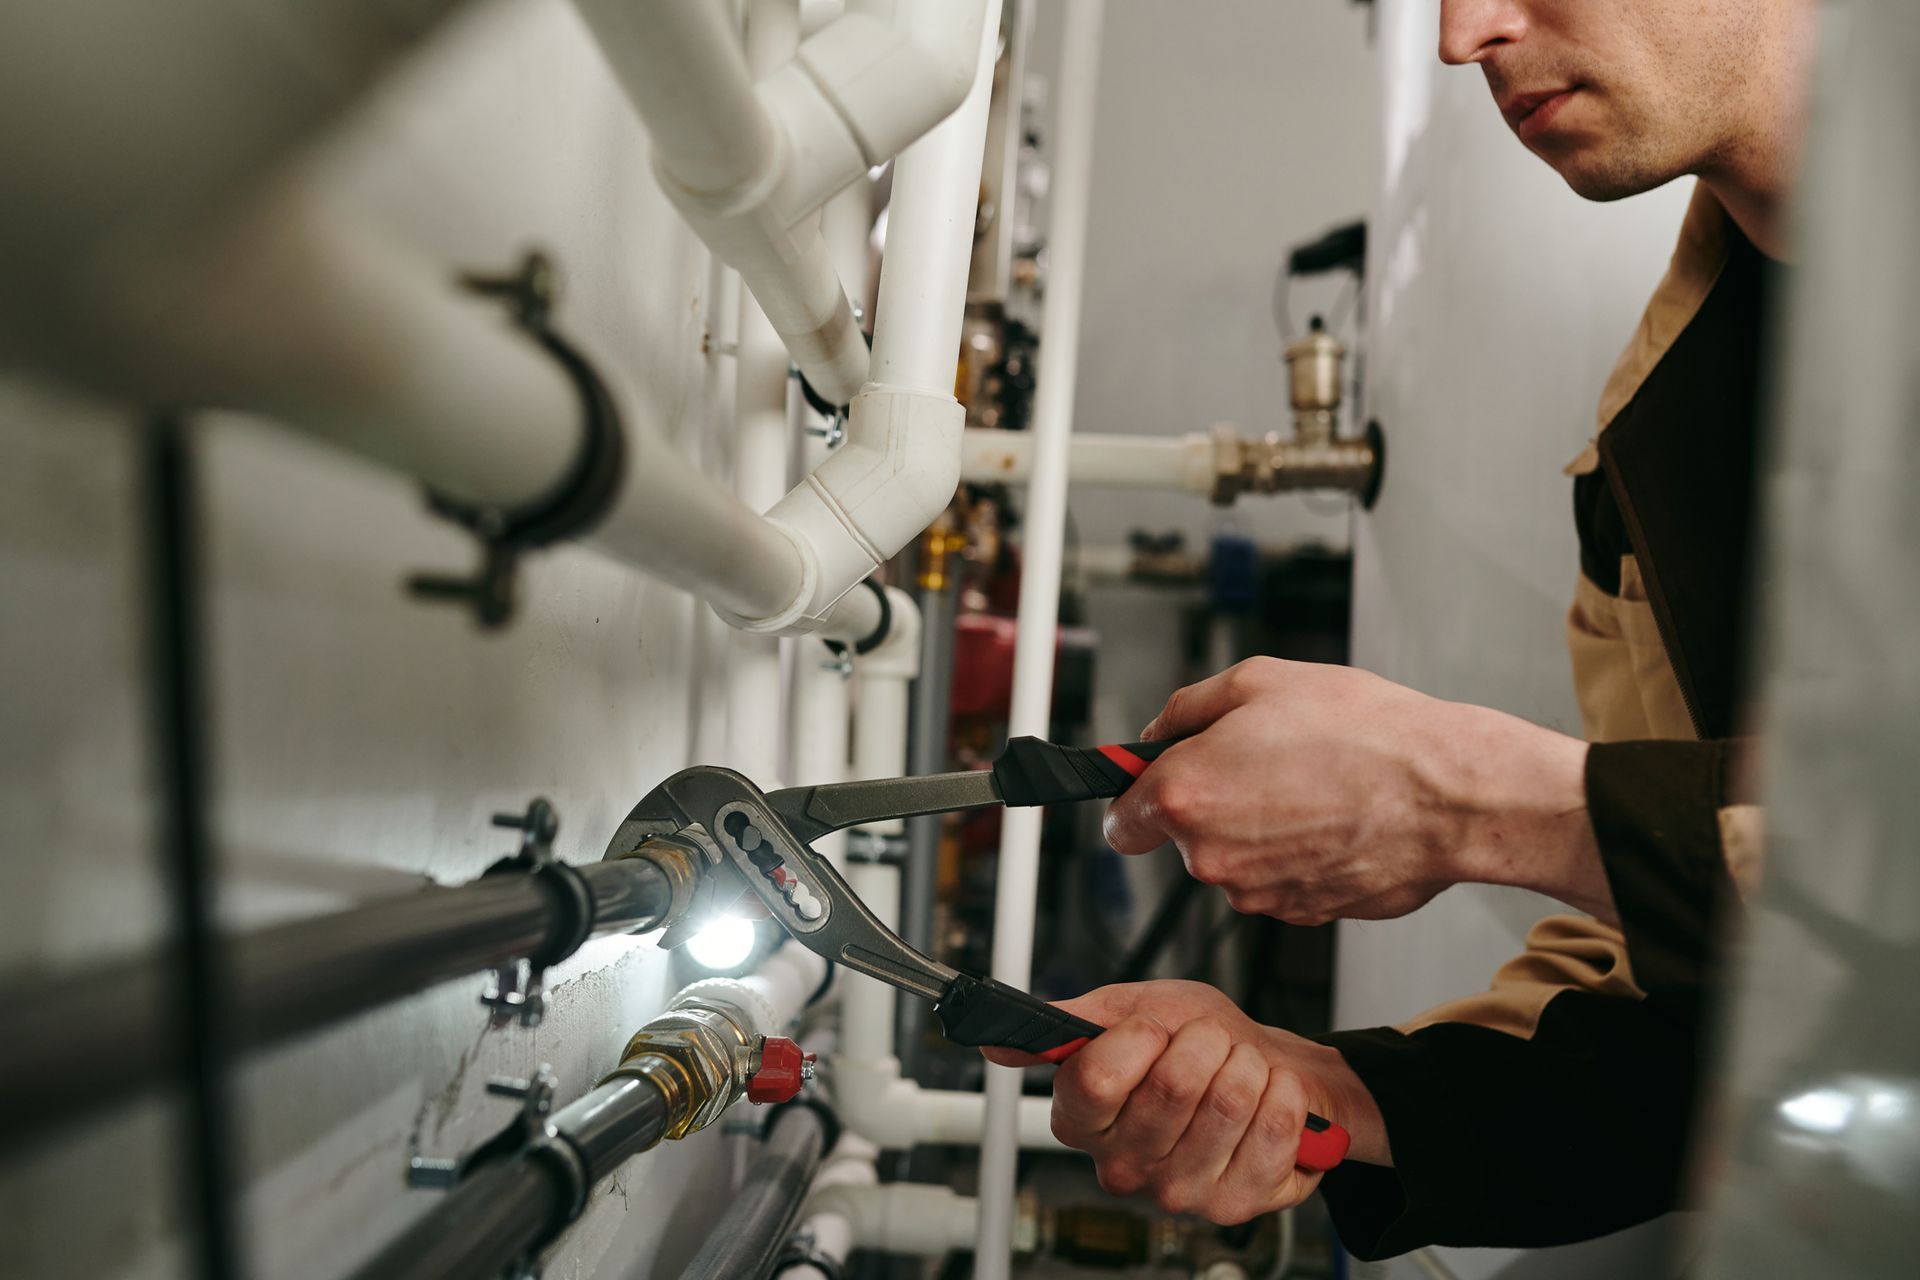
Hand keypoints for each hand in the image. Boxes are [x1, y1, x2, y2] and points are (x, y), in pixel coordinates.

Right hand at [983, 981, 1386, 1222]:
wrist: (1264, 1068)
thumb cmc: (1195, 1042)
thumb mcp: (1130, 1011)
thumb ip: (1069, 1025)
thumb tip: (998, 1040)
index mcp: (1082, 1119)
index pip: (1094, 1081)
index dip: (1136, 1040)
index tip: (1153, 1027)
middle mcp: (1122, 1165)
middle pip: (1171, 1086)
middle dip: (1204, 1042)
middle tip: (1206, 1044)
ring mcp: (1178, 1191)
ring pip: (1227, 1100)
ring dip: (1245, 1064)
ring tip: (1238, 1068)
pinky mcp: (1234, 1204)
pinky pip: (1271, 1125)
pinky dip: (1280, 1093)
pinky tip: (1265, 1097)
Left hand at [1104, 658, 1614, 923]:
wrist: (1446, 794)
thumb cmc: (1365, 734)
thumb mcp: (1259, 681)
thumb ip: (1187, 709)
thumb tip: (1159, 732)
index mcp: (1187, 794)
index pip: (1121, 822)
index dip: (1139, 797)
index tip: (1158, 783)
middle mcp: (1212, 856)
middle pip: (1185, 838)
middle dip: (1213, 804)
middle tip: (1267, 762)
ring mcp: (1257, 893)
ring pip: (1236, 861)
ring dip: (1259, 830)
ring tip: (1313, 786)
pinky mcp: (1302, 913)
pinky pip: (1280, 880)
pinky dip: (1298, 855)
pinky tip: (1336, 819)